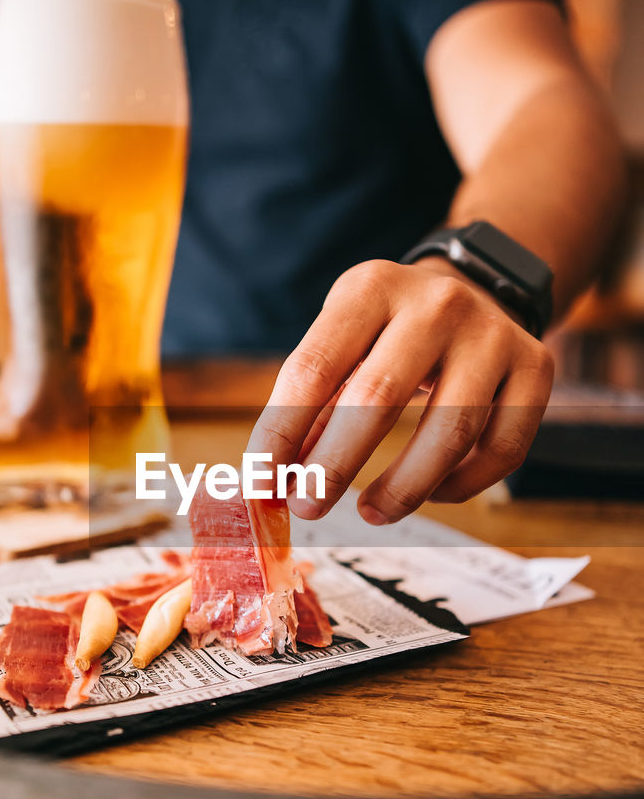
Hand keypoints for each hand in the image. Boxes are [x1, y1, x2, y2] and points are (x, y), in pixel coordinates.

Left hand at [249, 257, 553, 523]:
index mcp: (371, 288)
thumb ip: (311, 407)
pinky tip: (430, 493)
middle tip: (307, 506)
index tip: (262, 482)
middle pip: (378, 399)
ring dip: (402, 488)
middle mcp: (436, 304)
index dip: (281, 433)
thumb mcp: (342, 341)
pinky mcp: (536, 368)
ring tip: (369, 512)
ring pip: (450, 434)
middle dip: (334, 466)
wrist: (476, 286)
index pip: (313, 369)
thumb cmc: (388, 330)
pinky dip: (460, 485)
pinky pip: (501, 449)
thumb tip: (274, 482)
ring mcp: (493, 334)